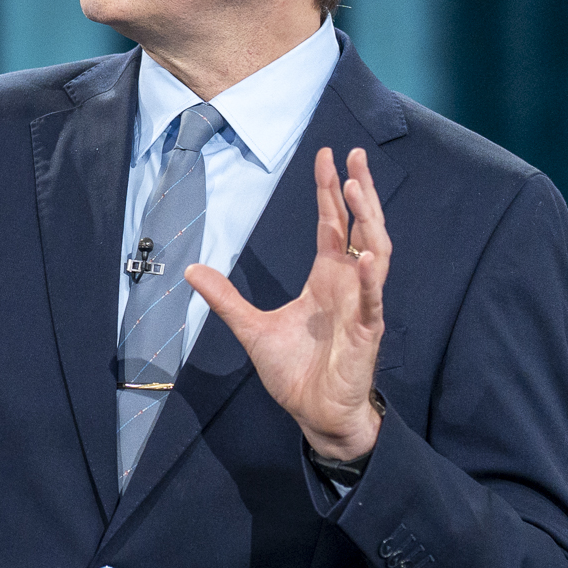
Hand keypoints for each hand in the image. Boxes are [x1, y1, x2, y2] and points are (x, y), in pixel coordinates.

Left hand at [186, 147, 387, 460]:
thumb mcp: (250, 327)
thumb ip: (225, 298)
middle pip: (359, 225)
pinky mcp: (367, 330)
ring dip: (368, 219)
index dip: (330, 190)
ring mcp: (361, 304)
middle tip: (353, 154)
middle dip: (358, 189)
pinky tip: (368, 254)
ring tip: (358, 187)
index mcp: (327, 277)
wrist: (314, 413)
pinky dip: (373, 276)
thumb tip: (192, 270)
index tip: (326, 157)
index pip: (332, 223)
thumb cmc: (294, 371)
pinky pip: (373, 299)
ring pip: (375, 251)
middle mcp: (349, 283)